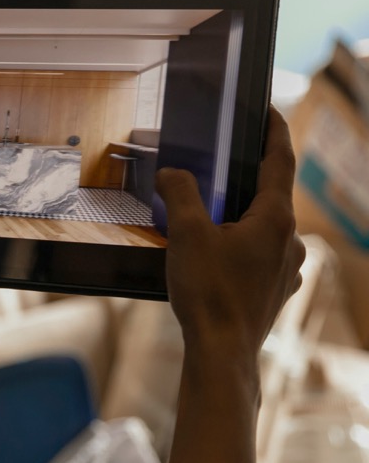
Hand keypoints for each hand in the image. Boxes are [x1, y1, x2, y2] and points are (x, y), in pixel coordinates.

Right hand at [158, 106, 305, 357]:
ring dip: (243, 219)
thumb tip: (172, 172)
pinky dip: (242, 249)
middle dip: (247, 180)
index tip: (268, 109)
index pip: (279, 160)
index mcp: (274, 218)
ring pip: (266, 230)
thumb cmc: (208, 293)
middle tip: (223, 168)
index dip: (273, 130)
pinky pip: (262, 258)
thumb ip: (181, 194)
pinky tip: (218, 259)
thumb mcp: (186, 234)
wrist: (221, 353)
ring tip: (212, 220)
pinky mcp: (276, 292)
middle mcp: (290, 240)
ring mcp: (287, 269)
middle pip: (271, 196)